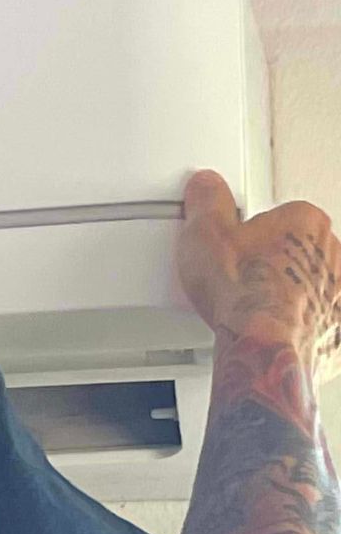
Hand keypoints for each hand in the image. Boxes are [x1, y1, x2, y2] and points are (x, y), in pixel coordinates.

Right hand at [178, 172, 340, 378]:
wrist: (264, 347)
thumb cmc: (246, 293)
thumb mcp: (205, 234)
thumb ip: (207, 202)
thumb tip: (206, 187)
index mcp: (306, 221)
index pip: (279, 217)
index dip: (250, 235)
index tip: (233, 249)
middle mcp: (331, 253)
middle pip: (297, 251)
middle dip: (273, 262)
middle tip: (241, 278)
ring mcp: (337, 292)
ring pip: (309, 285)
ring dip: (288, 293)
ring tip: (253, 308)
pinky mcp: (336, 328)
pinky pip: (319, 321)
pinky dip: (300, 325)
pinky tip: (274, 331)